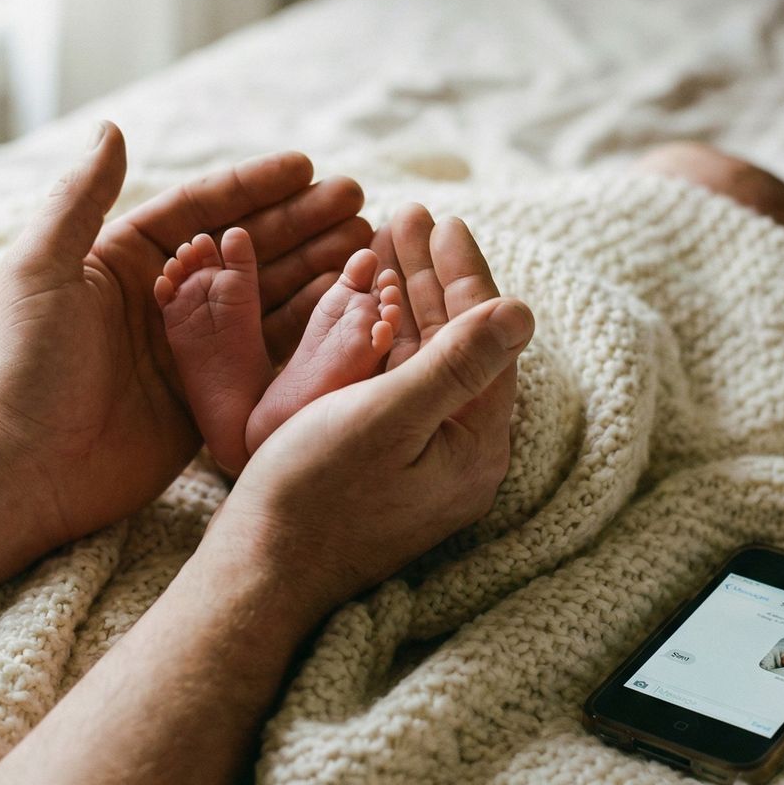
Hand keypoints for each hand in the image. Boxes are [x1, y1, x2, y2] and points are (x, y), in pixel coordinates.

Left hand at [0, 123, 372, 549]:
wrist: (26, 468)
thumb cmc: (26, 365)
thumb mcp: (42, 270)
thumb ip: (79, 198)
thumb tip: (111, 128)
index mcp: (124, 261)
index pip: (201, 210)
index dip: (255, 186)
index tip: (307, 166)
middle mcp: (164, 300)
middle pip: (246, 248)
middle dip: (302, 223)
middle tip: (357, 202)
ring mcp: (192, 349)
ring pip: (267, 297)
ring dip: (316, 269)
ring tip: (367, 246)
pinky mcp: (211, 398)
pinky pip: (269, 355)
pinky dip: (309, 328)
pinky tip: (350, 304)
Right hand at [201, 208, 532, 631]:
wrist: (260, 568)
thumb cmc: (315, 494)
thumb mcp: (387, 418)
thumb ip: (456, 363)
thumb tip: (523, 311)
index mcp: (475, 444)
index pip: (485, 339)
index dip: (465, 275)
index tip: (445, 222)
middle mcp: (458, 451)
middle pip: (455, 343)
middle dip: (432, 276)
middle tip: (409, 216)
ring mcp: (421, 457)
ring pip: (421, 357)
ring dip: (406, 298)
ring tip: (387, 241)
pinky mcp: (384, 461)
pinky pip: (394, 381)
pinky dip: (383, 334)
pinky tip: (367, 300)